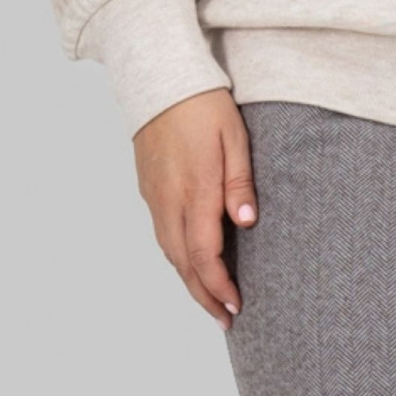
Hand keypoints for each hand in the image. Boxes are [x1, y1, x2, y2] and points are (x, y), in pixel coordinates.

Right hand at [130, 87, 258, 319]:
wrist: (159, 78)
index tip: (234, 306)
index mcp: (194, 190)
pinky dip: (177, 256)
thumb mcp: (234, 139)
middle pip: (182, 263)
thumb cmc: (203, 104)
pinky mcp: (148, 188)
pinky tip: (191, 262)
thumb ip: (240, 183)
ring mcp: (154, 195)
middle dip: (203, 294)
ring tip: (210, 298)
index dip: (217, 286)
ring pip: (168, 251)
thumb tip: (246, 223)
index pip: (202, 254)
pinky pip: (162, 233)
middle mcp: (168, 199)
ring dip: (188, 279)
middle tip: (225, 318)